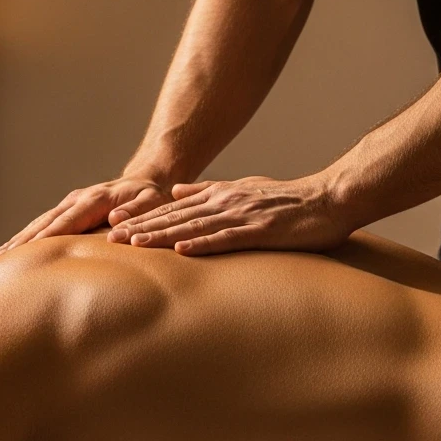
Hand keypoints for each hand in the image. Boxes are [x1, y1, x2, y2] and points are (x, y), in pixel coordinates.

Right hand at [0, 176, 174, 256]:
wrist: (144, 180)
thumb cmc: (150, 196)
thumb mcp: (152, 202)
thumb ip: (137, 212)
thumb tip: (115, 219)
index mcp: (94, 199)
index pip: (68, 221)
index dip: (48, 236)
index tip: (30, 250)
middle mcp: (76, 200)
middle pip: (46, 222)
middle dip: (24, 240)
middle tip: (2, 259)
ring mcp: (69, 205)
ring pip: (40, 223)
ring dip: (19, 239)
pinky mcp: (67, 211)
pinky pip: (44, 225)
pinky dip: (26, 237)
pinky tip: (10, 250)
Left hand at [106, 174, 354, 255]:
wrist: (330, 199)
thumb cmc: (289, 200)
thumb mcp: (243, 189)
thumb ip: (209, 191)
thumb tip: (177, 191)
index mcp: (220, 195)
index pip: (174, 209)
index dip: (143, 218)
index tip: (115, 227)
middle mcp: (226, 202)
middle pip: (175, 217)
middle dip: (142, 228)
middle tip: (110, 239)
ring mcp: (242, 216)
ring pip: (194, 227)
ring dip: (163, 236)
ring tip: (135, 245)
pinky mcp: (261, 232)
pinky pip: (227, 239)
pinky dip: (203, 244)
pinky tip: (182, 251)